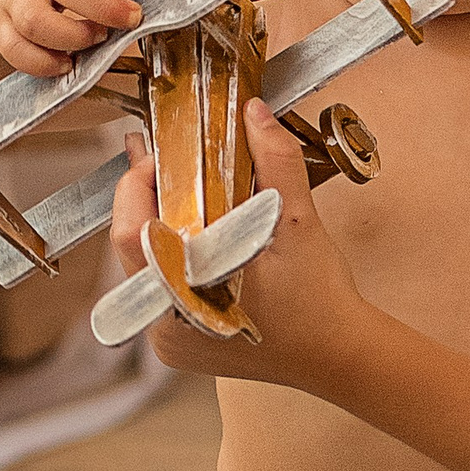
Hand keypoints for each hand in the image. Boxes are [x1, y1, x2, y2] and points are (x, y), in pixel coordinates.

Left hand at [113, 98, 372, 384]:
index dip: (137, 186)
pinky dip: (173, 259)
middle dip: (148, 202)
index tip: (161, 159)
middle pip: (132, 247)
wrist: (339, 355)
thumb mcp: (296, 224)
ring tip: (184, 198)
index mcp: (184, 297)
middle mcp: (165, 324)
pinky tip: (198, 239)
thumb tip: (255, 115)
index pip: (131, 232)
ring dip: (160, 229)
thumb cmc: (319, 302)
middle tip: (170, 169)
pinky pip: (158, 290)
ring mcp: (168, 338)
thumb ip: (274, 163)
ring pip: (143, 266)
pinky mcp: (179, 344)